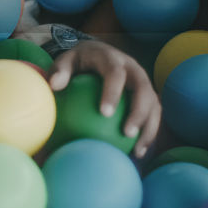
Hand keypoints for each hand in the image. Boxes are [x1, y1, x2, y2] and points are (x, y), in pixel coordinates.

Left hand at [48, 40, 160, 158]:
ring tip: (137, 151)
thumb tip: (53, 85)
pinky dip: (148, 133)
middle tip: (127, 134)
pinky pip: (153, 115)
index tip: (105, 113)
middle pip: (143, 89)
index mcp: (113, 58)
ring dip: (149, 127)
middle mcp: (133, 68)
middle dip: (139, 112)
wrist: (99, 54)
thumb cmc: (79, 62)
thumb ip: (61, 71)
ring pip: (154, 104)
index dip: (113, 92)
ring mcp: (143, 82)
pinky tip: (137, 153)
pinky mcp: (148, 95)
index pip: (115, 73)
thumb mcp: (67, 61)